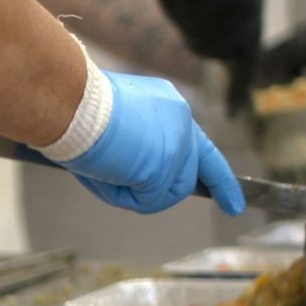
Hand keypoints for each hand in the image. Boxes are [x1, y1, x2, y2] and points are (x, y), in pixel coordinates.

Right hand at [55, 72, 244, 216]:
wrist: (71, 102)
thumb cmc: (76, 110)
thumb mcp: (112, 127)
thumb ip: (136, 149)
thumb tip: (133, 179)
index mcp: (167, 104)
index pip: (198, 145)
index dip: (217, 177)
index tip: (235, 203)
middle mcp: (181, 118)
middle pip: (182, 175)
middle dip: (158, 190)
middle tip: (145, 182)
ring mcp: (178, 143)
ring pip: (166, 192)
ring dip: (132, 191)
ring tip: (103, 167)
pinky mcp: (168, 165)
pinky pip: (149, 202)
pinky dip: (124, 196)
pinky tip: (107, 172)